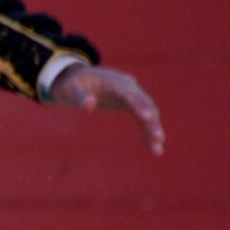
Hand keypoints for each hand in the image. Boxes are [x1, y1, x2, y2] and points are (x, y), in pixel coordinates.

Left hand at [48, 62, 164, 154]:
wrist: (77, 78)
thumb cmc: (73, 83)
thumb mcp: (71, 88)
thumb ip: (80, 96)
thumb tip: (89, 104)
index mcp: (116, 82)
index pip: (130, 94)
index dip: (139, 105)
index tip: (147, 117)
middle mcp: (129, 87)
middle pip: (145, 104)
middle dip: (152, 122)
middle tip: (159, 139)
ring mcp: (132, 96)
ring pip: (148, 113)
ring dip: (153, 130)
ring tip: (157, 151)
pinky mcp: (130, 104)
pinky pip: (143, 119)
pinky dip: (148, 132)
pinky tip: (153, 148)